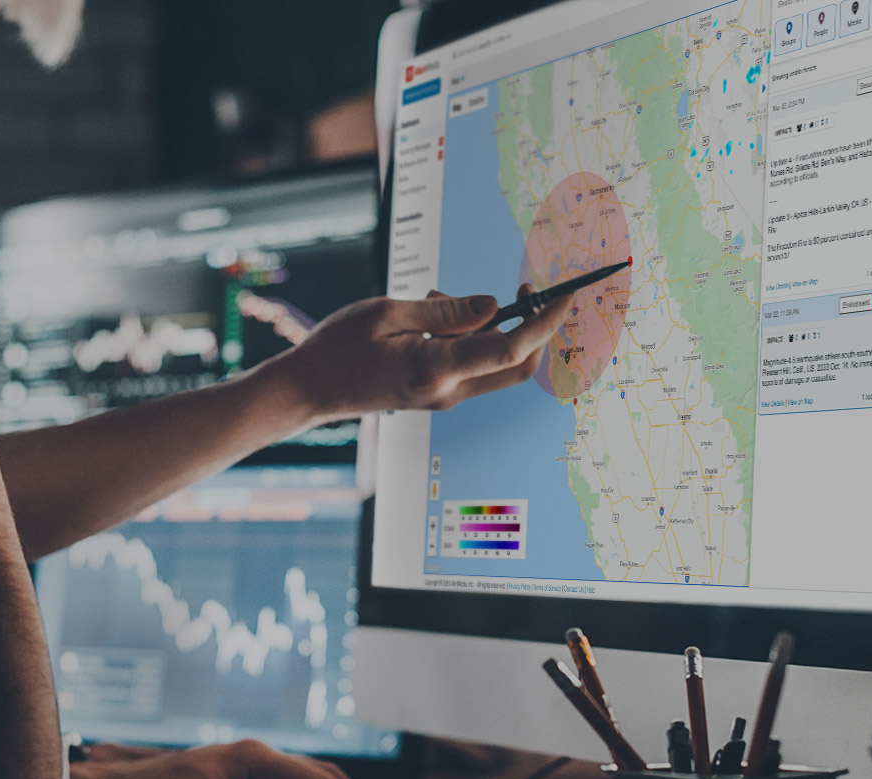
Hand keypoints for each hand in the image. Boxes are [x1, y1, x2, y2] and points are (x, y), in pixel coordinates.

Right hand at [262, 286, 574, 423]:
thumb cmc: (338, 347)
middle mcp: (448, 390)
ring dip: (487, 327)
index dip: (544, 322)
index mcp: (436, 368)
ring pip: (494, 363)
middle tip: (524, 288)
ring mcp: (444, 396)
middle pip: (517, 365)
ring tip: (435, 301)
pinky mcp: (438, 393)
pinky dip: (468, 337)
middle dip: (534, 328)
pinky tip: (429, 319)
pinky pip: (472, 364)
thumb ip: (445, 311)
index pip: (510, 347)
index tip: (561, 295)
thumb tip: (494, 305)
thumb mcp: (388, 312)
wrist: (310, 389)